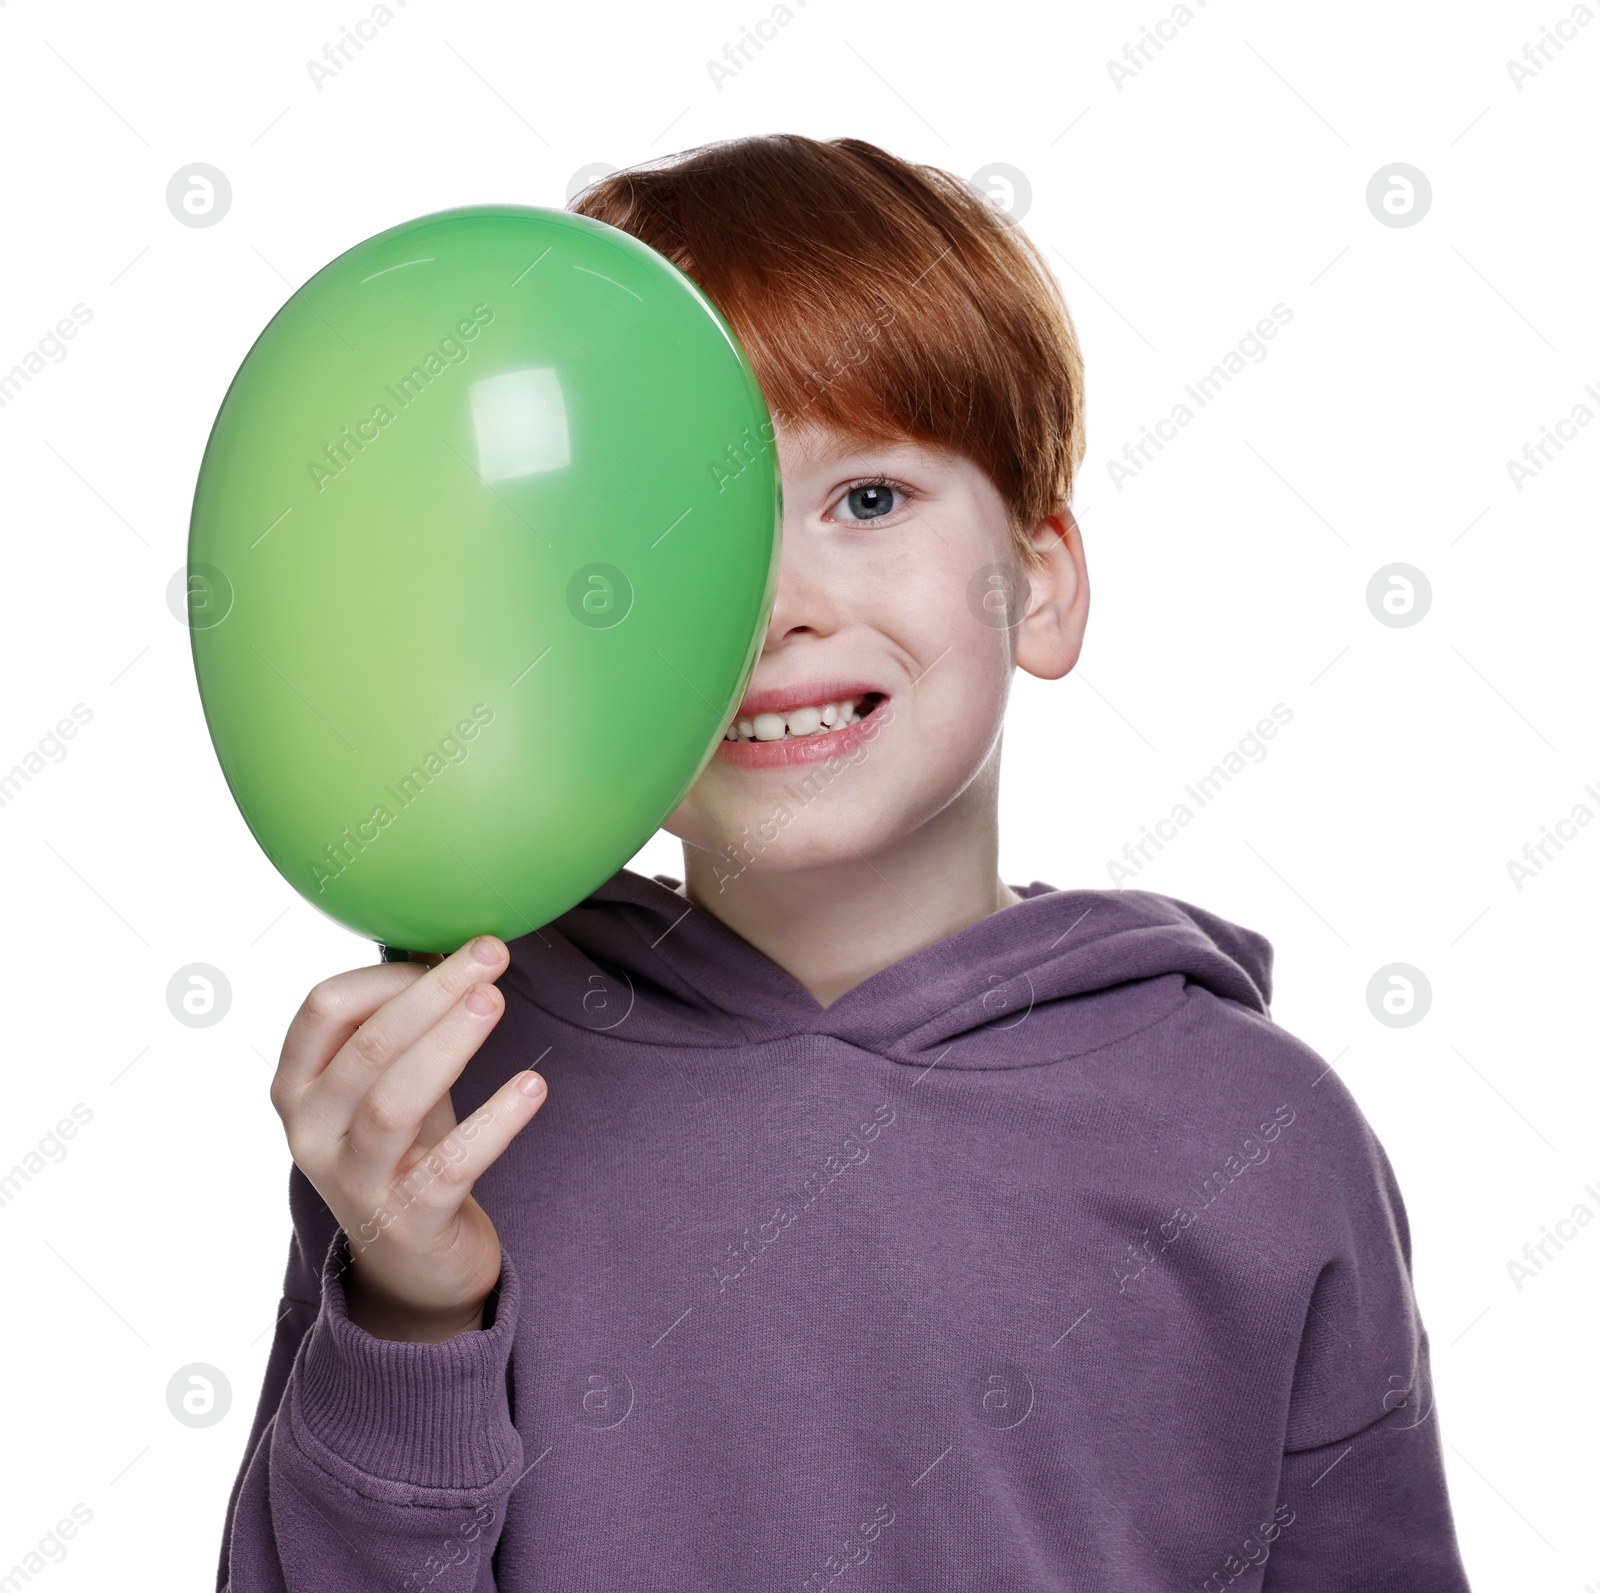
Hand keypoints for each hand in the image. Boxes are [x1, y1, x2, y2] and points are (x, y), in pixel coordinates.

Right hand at [271, 934, 546, 1341]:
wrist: (414, 1261)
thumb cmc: (405, 1146)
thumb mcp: (390, 1078)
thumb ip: (405, 1020)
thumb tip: (452, 938)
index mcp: (299, 1084)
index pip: (324, 1008)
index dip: (388, 975)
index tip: (447, 953)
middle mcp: (312, 1132)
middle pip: (367, 1047)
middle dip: (432, 994)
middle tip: (490, 955)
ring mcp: (354, 1180)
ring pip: (394, 1102)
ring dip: (449, 1044)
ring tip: (496, 1001)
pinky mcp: (408, 1218)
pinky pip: (450, 1163)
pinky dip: (495, 1121)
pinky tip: (534, 1086)